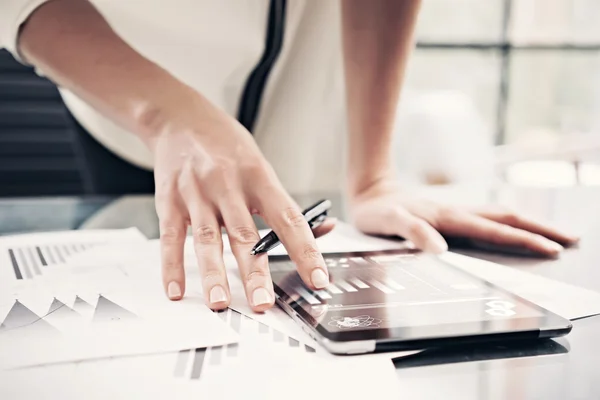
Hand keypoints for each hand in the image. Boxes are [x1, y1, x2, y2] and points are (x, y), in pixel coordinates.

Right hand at [145, 95, 333, 310]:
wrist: (180, 118)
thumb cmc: (226, 145)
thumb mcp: (262, 167)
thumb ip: (285, 204)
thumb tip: (322, 230)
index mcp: (259, 177)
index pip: (288, 219)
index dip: (305, 250)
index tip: (317, 278)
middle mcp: (228, 185)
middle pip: (244, 234)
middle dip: (254, 272)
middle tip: (263, 303)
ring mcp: (197, 193)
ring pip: (207, 239)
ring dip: (214, 273)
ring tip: (220, 302)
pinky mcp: (169, 200)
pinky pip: (171, 237)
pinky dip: (173, 265)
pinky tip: (176, 289)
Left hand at [349, 179, 578, 256]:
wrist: (370, 193)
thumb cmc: (377, 211)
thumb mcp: (389, 222)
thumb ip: (413, 232)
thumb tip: (441, 248)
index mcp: (448, 218)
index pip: (494, 230)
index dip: (524, 240)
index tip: (551, 250)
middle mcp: (457, 212)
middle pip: (509, 217)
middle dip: (541, 229)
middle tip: (572, 240)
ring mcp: (457, 211)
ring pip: (502, 215)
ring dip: (531, 224)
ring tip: (556, 234)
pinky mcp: (451, 214)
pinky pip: (489, 218)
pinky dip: (511, 223)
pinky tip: (518, 228)